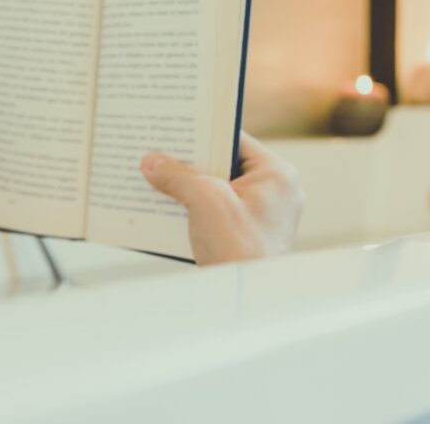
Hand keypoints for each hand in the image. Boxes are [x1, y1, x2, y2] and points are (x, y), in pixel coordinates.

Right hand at [140, 132, 303, 264]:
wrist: (246, 300)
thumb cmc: (240, 252)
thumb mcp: (204, 201)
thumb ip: (177, 176)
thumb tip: (152, 161)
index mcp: (277, 175)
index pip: (234, 139)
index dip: (202, 133)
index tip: (175, 129)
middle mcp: (275, 192)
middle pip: (223, 164)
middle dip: (191, 163)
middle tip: (161, 155)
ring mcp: (262, 215)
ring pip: (217, 188)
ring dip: (189, 187)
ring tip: (159, 181)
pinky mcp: (247, 234)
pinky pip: (216, 210)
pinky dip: (194, 208)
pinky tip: (169, 208)